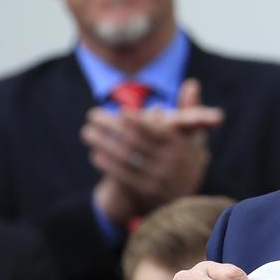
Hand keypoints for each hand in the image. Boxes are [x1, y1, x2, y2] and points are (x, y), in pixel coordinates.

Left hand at [84, 78, 223, 224]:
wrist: (181, 196)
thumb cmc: (184, 156)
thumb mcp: (192, 134)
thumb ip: (191, 109)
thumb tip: (191, 83)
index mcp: (181, 146)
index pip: (157, 131)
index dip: (140, 121)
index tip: (121, 110)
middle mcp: (171, 164)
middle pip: (136, 142)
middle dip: (110, 126)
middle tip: (91, 115)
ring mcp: (158, 180)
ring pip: (125, 158)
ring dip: (102, 143)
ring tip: (87, 132)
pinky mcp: (145, 193)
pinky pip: (122, 176)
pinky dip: (107, 164)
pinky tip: (95, 154)